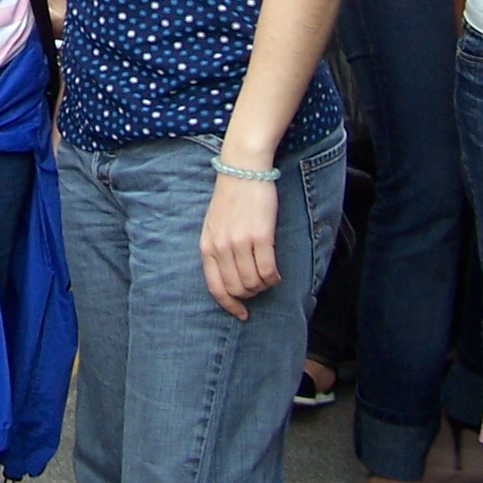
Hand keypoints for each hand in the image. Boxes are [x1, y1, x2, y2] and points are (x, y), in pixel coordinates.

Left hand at [200, 172, 280, 319]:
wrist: (242, 169)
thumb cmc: (230, 197)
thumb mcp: (213, 225)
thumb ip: (217, 250)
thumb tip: (229, 279)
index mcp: (207, 245)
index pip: (215, 288)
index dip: (230, 306)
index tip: (242, 314)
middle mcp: (221, 247)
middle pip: (237, 289)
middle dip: (250, 294)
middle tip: (259, 286)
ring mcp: (240, 242)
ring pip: (253, 283)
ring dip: (263, 286)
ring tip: (268, 276)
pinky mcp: (261, 236)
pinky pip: (268, 270)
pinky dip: (274, 277)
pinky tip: (275, 272)